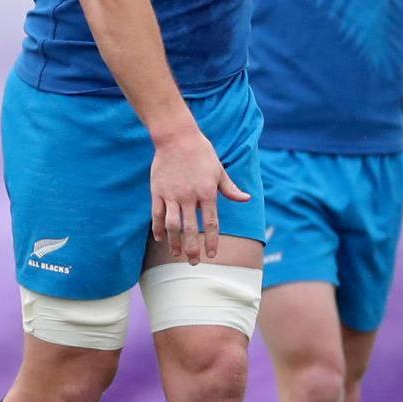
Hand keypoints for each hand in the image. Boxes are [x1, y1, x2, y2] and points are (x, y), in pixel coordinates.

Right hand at [149, 125, 248, 262]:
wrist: (177, 138)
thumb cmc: (201, 153)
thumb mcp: (219, 170)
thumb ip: (230, 188)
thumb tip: (246, 199)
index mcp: (207, 193)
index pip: (210, 223)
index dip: (210, 241)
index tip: (211, 255)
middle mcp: (189, 197)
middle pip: (190, 229)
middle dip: (192, 248)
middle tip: (193, 263)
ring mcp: (171, 195)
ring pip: (172, 225)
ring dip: (174, 242)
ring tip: (176, 254)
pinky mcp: (157, 191)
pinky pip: (156, 214)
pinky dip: (157, 228)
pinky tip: (160, 239)